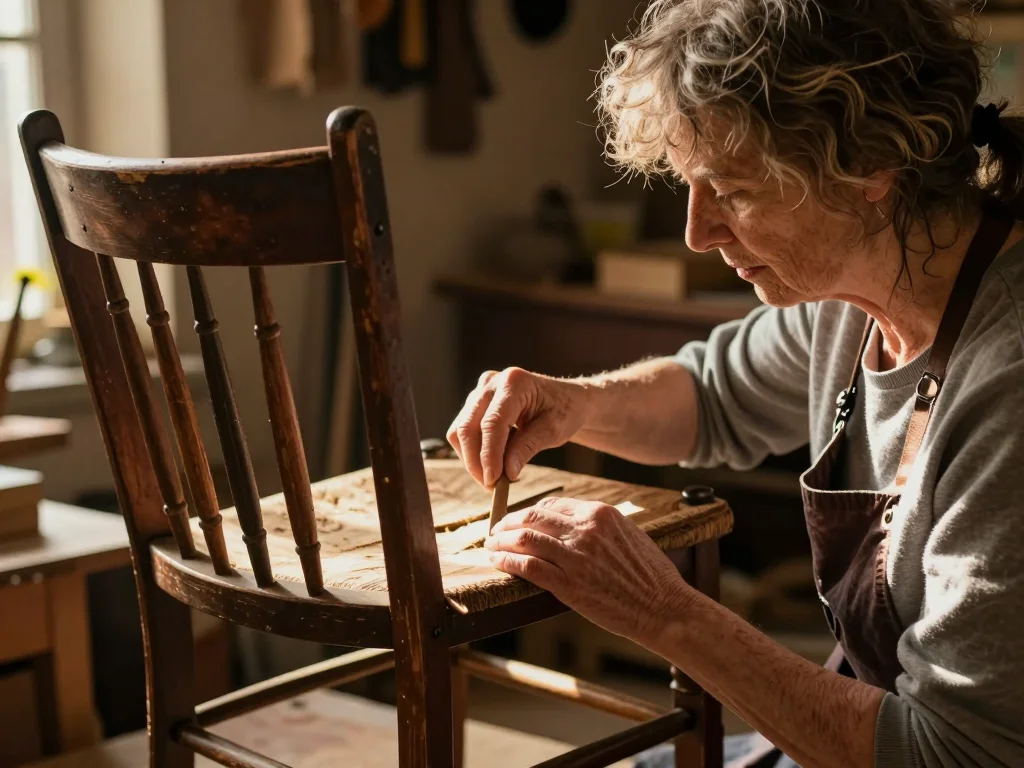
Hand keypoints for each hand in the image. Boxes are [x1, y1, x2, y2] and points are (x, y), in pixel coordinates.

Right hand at [447, 368, 590, 487]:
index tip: (492, 481)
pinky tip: (492, 461)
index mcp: (514, 383)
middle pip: (468, 426)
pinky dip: (472, 451)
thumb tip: (507, 472)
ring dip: (471, 459)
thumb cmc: (564, 411)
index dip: (489, 454)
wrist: (565, 399)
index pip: (492, 422)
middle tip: (491, 486)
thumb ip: (528, 448)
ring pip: (460, 431)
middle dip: (475, 461)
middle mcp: (492, 382)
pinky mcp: (475, 402)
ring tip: (493, 477)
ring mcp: (480, 390)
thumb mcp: (554, 430)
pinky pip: (462, 431)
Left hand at [485, 496, 691, 643]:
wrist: (664, 607)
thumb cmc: (651, 576)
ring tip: (491, 546)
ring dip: (501, 541)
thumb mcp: (629, 535)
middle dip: (508, 522)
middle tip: (496, 531)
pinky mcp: (569, 584)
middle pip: (533, 516)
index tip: (519, 520)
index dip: (530, 512)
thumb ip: (600, 527)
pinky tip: (498, 562)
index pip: (552, 504)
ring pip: (525, 539)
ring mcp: (576, 556)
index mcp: (600, 513)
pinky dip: (507, 561)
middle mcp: (586, 529)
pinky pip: (528, 566)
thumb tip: (573, 525)